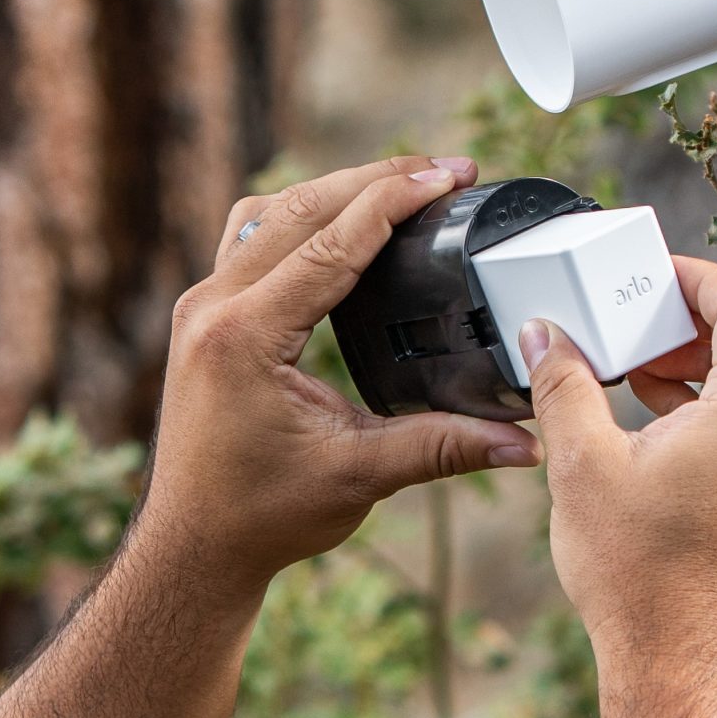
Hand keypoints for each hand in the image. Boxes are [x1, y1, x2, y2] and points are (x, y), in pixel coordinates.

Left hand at [137, 155, 542, 604]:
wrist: (193, 547)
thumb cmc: (260, 517)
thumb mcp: (358, 478)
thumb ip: (442, 448)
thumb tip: (524, 442)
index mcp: (244, 337)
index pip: (331, 243)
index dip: (396, 200)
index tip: (449, 175)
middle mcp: (212, 308)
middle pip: (299, 208)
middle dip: (375, 179)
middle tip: (444, 170)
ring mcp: (202, 307)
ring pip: (270, 213)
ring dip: (335, 190)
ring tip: (401, 185)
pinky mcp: (205, 317)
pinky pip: (252, 238)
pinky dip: (302, 219)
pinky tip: (342, 225)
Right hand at [522, 255, 716, 707]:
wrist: (682, 672)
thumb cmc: (638, 579)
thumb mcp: (583, 467)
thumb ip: (564, 385)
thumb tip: (545, 335)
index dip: (700, 282)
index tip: (661, 277)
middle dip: (716, 320)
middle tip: (656, 325)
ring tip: (656, 376)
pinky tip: (679, 431)